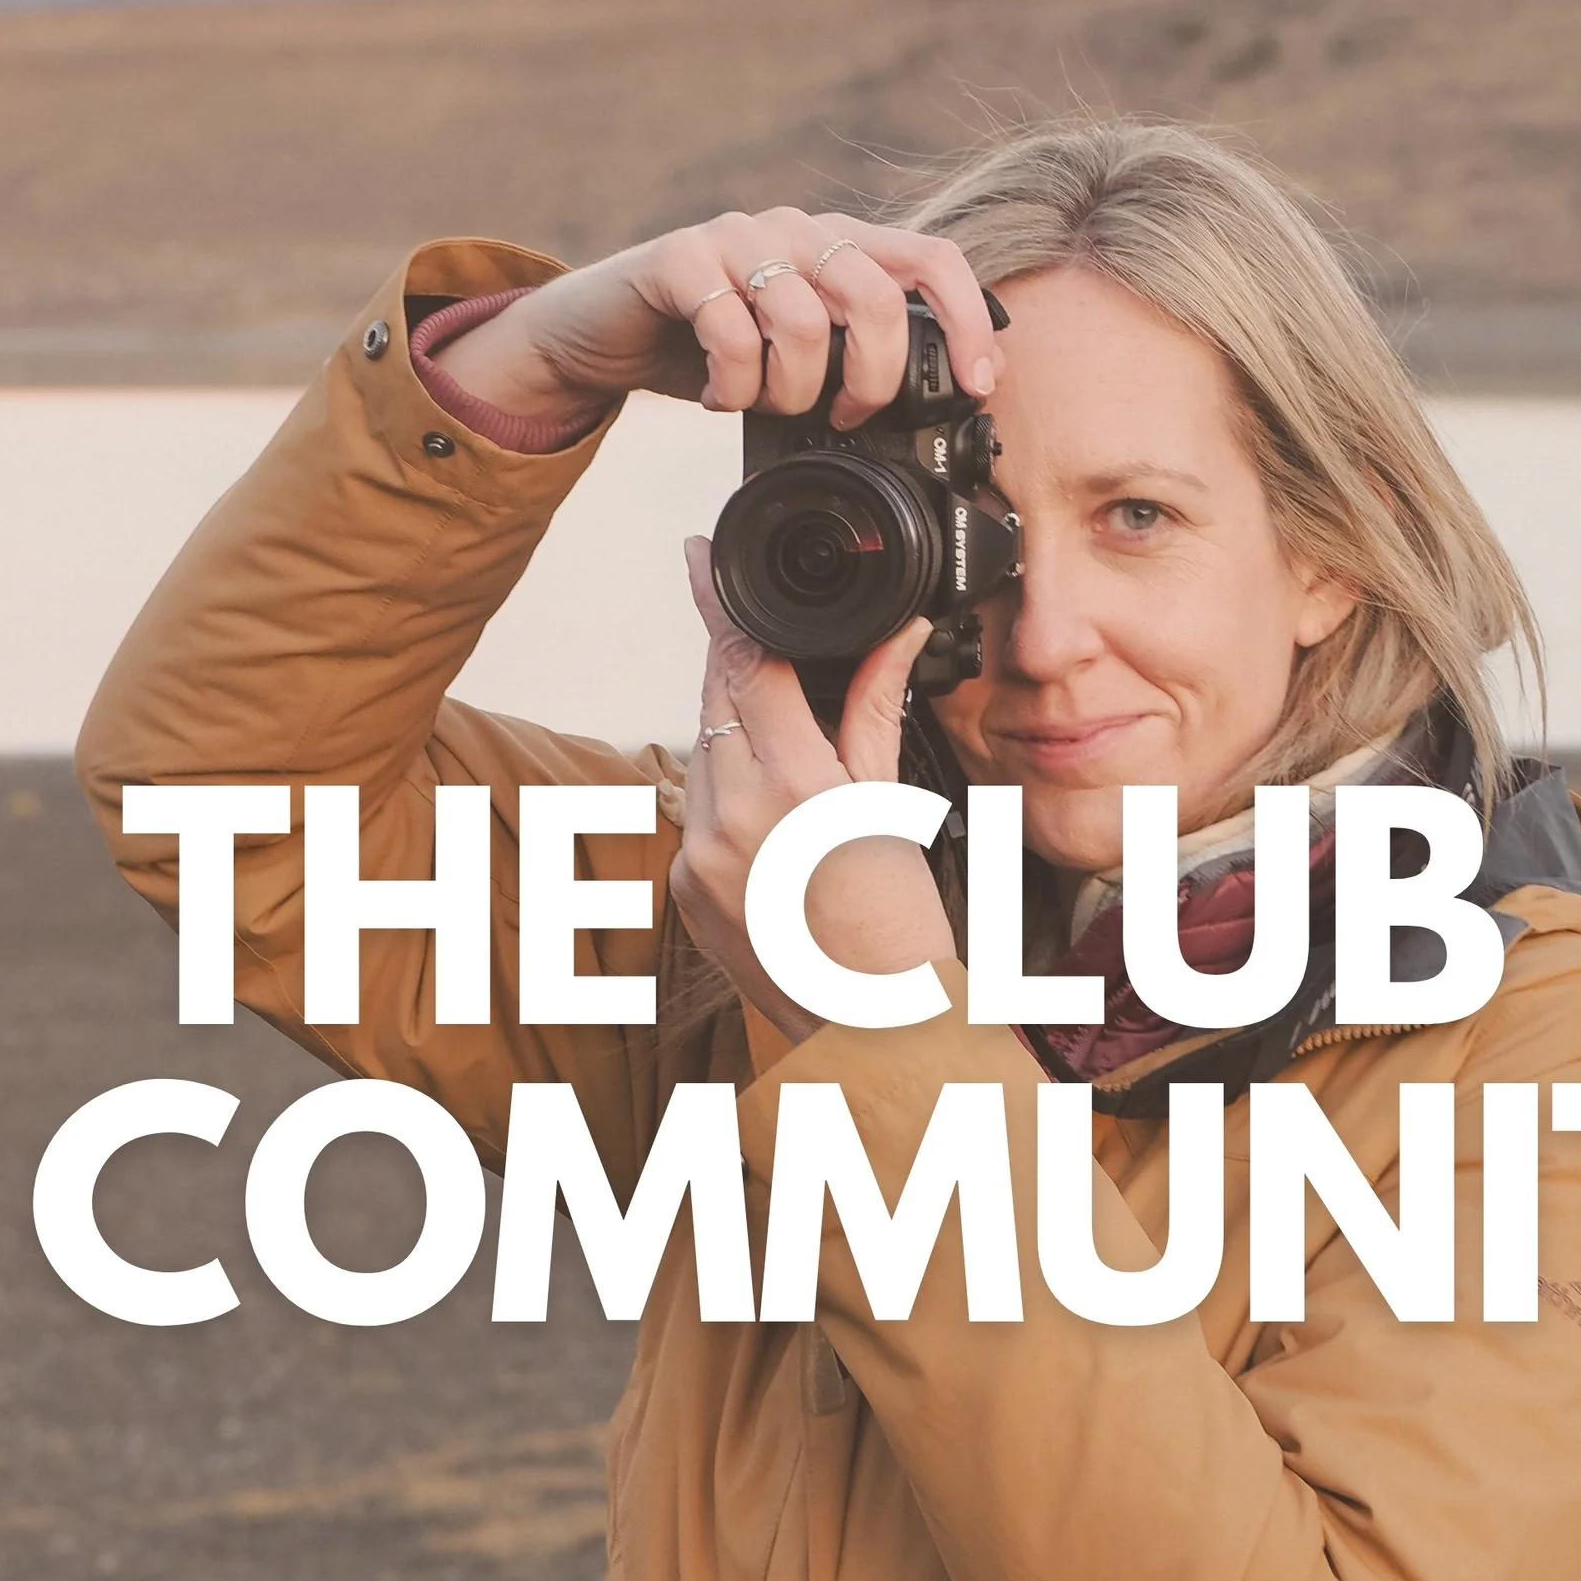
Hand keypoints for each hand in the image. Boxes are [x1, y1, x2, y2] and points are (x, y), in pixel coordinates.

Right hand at [436, 207, 1004, 430]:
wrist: (606, 332)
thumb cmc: (712, 347)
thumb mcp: (800, 354)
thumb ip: (856, 357)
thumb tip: (931, 409)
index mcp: (841, 245)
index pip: (934, 258)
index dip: (967, 320)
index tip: (976, 385)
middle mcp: (798, 229)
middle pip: (878, 300)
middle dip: (872, 382)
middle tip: (844, 417)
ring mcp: (739, 238)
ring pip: (805, 325)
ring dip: (789, 393)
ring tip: (763, 404)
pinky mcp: (681, 258)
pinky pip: (732, 334)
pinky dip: (732, 388)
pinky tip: (715, 396)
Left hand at [669, 539, 955, 1042]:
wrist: (871, 1022)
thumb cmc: (898, 926)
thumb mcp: (889, 803)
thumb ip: (874, 707)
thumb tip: (894, 633)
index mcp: (798, 788)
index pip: (746, 665)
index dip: (721, 605)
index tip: (698, 558)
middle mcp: (735, 817)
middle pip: (714, 700)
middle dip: (735, 668)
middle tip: (753, 643)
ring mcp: (700, 855)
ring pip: (702, 752)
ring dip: (735, 736)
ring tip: (791, 771)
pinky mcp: (682, 885)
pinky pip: (698, 810)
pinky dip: (728, 798)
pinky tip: (774, 827)